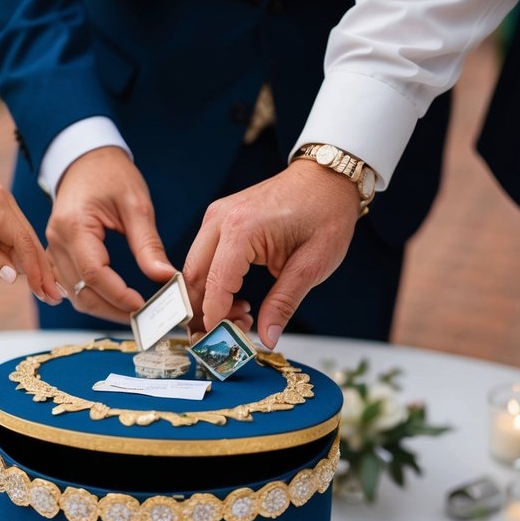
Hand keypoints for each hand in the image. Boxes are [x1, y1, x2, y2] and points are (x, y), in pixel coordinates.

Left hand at [0, 165, 60, 303]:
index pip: (23, 241)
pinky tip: (28, 276)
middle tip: (57, 297)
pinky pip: (9, 238)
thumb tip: (14, 278)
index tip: (47, 293)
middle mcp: (3, 200)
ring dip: (32, 266)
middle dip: (42, 270)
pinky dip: (17, 257)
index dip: (36, 270)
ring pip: (21, 241)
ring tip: (46, 291)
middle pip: (29, 241)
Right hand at [46, 146, 175, 321]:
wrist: (85, 159)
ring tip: (133, 314)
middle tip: (143, 319)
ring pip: (73, 295)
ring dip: (102, 308)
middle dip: (112, 310)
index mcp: (74, 226)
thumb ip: (148, 244)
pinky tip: (113, 304)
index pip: (94, 274)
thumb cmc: (110, 174)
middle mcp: (57, 241)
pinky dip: (91, 298)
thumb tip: (165, 277)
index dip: (119, 295)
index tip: (143, 306)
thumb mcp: (136, 203)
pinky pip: (70, 286)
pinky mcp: (57, 254)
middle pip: (80, 292)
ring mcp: (53, 249)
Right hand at [183, 159, 359, 347]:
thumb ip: (284, 303)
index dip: (214, 319)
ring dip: (209, 300)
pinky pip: (204, 259)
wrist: (327, 178)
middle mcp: (220, 220)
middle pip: (192, 279)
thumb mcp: (312, 265)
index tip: (224, 342)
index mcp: (241, 229)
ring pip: (193, 271)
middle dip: (204, 313)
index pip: (214, 285)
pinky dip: (213, 284)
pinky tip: (238, 298)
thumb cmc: (325, 214)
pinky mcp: (219, 220)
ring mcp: (216, 217)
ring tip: (243, 316)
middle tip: (228, 336)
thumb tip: (266, 337)